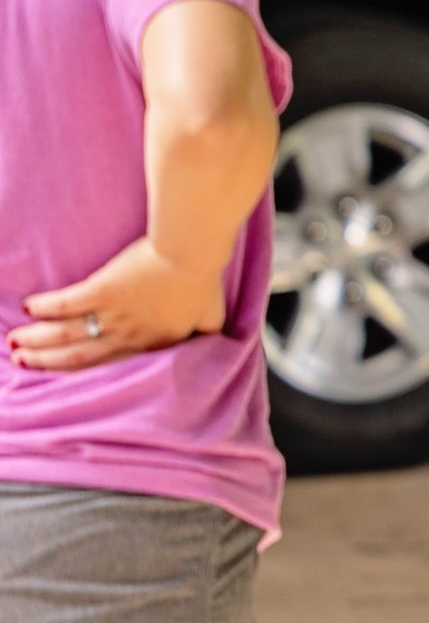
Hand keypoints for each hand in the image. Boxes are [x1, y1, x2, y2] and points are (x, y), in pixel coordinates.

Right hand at [9, 239, 227, 370]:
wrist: (191, 253)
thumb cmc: (203, 279)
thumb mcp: (211, 314)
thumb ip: (205, 331)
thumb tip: (214, 340)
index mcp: (148, 343)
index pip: (108, 362)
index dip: (83, 368)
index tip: (63, 369)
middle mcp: (125, 335)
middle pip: (76, 355)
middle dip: (46, 361)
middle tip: (22, 361)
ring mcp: (111, 315)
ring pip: (64, 334)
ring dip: (36, 339)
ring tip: (15, 342)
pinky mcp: (100, 291)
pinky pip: (66, 304)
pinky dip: (46, 307)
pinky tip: (30, 306)